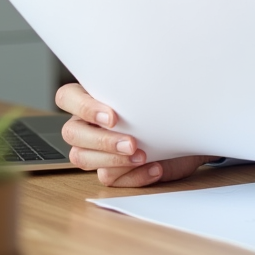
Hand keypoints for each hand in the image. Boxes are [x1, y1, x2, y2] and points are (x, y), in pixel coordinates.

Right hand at [54, 82, 214, 186]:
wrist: (187, 132)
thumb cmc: (166, 106)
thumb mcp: (156, 92)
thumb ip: (142, 87)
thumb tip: (147, 77)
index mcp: (92, 98)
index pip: (67, 97)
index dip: (84, 108)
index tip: (113, 117)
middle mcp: (87, 124)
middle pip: (71, 133)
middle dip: (101, 140)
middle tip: (131, 143)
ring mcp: (95, 149)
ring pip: (82, 158)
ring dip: (112, 159)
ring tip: (142, 156)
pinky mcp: (110, 170)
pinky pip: (108, 177)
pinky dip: (133, 175)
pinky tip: (155, 168)